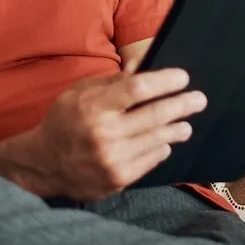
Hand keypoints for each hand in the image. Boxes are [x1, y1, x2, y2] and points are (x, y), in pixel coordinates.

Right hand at [38, 68, 205, 201]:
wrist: (44, 164)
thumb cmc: (65, 121)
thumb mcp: (80, 93)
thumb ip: (113, 82)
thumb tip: (144, 66)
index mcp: (93, 107)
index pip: (138, 89)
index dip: (165, 82)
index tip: (183, 77)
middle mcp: (104, 133)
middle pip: (156, 115)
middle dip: (183, 105)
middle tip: (200, 100)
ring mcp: (113, 159)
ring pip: (159, 139)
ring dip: (178, 129)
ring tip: (186, 124)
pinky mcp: (119, 178)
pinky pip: (152, 160)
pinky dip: (161, 148)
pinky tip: (164, 143)